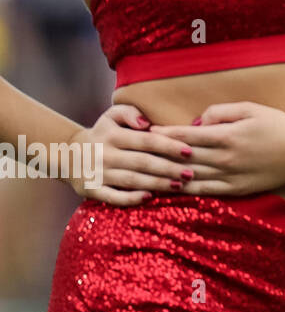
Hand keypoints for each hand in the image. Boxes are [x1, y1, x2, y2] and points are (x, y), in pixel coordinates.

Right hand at [67, 104, 194, 205]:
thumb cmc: (102, 133)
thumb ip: (129, 113)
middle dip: (168, 168)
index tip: (189, 151)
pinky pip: (113, 197)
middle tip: (191, 173)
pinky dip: (131, 198)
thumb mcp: (111, 116)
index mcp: (112, 135)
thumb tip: (145, 122)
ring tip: (179, 185)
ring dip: (157, 184)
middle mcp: (105, 154)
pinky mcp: (91, 190)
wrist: (66, 154)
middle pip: (142, 162)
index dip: (168, 146)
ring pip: (131, 180)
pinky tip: (149, 197)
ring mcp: (97, 173)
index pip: (145, 140)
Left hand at [151, 101, 284, 195]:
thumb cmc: (279, 125)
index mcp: (227, 136)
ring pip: (189, 177)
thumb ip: (222, 111)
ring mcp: (229, 177)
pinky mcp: (235, 190)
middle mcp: (225, 158)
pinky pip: (204, 191)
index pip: (186, 135)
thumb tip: (198, 120)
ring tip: (147, 173)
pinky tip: (170, 188)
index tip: (148, 132)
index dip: (165, 133)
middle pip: (182, 158)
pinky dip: (184, 190)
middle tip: (139, 152)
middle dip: (159, 154)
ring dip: (166, 175)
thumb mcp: (252, 109)